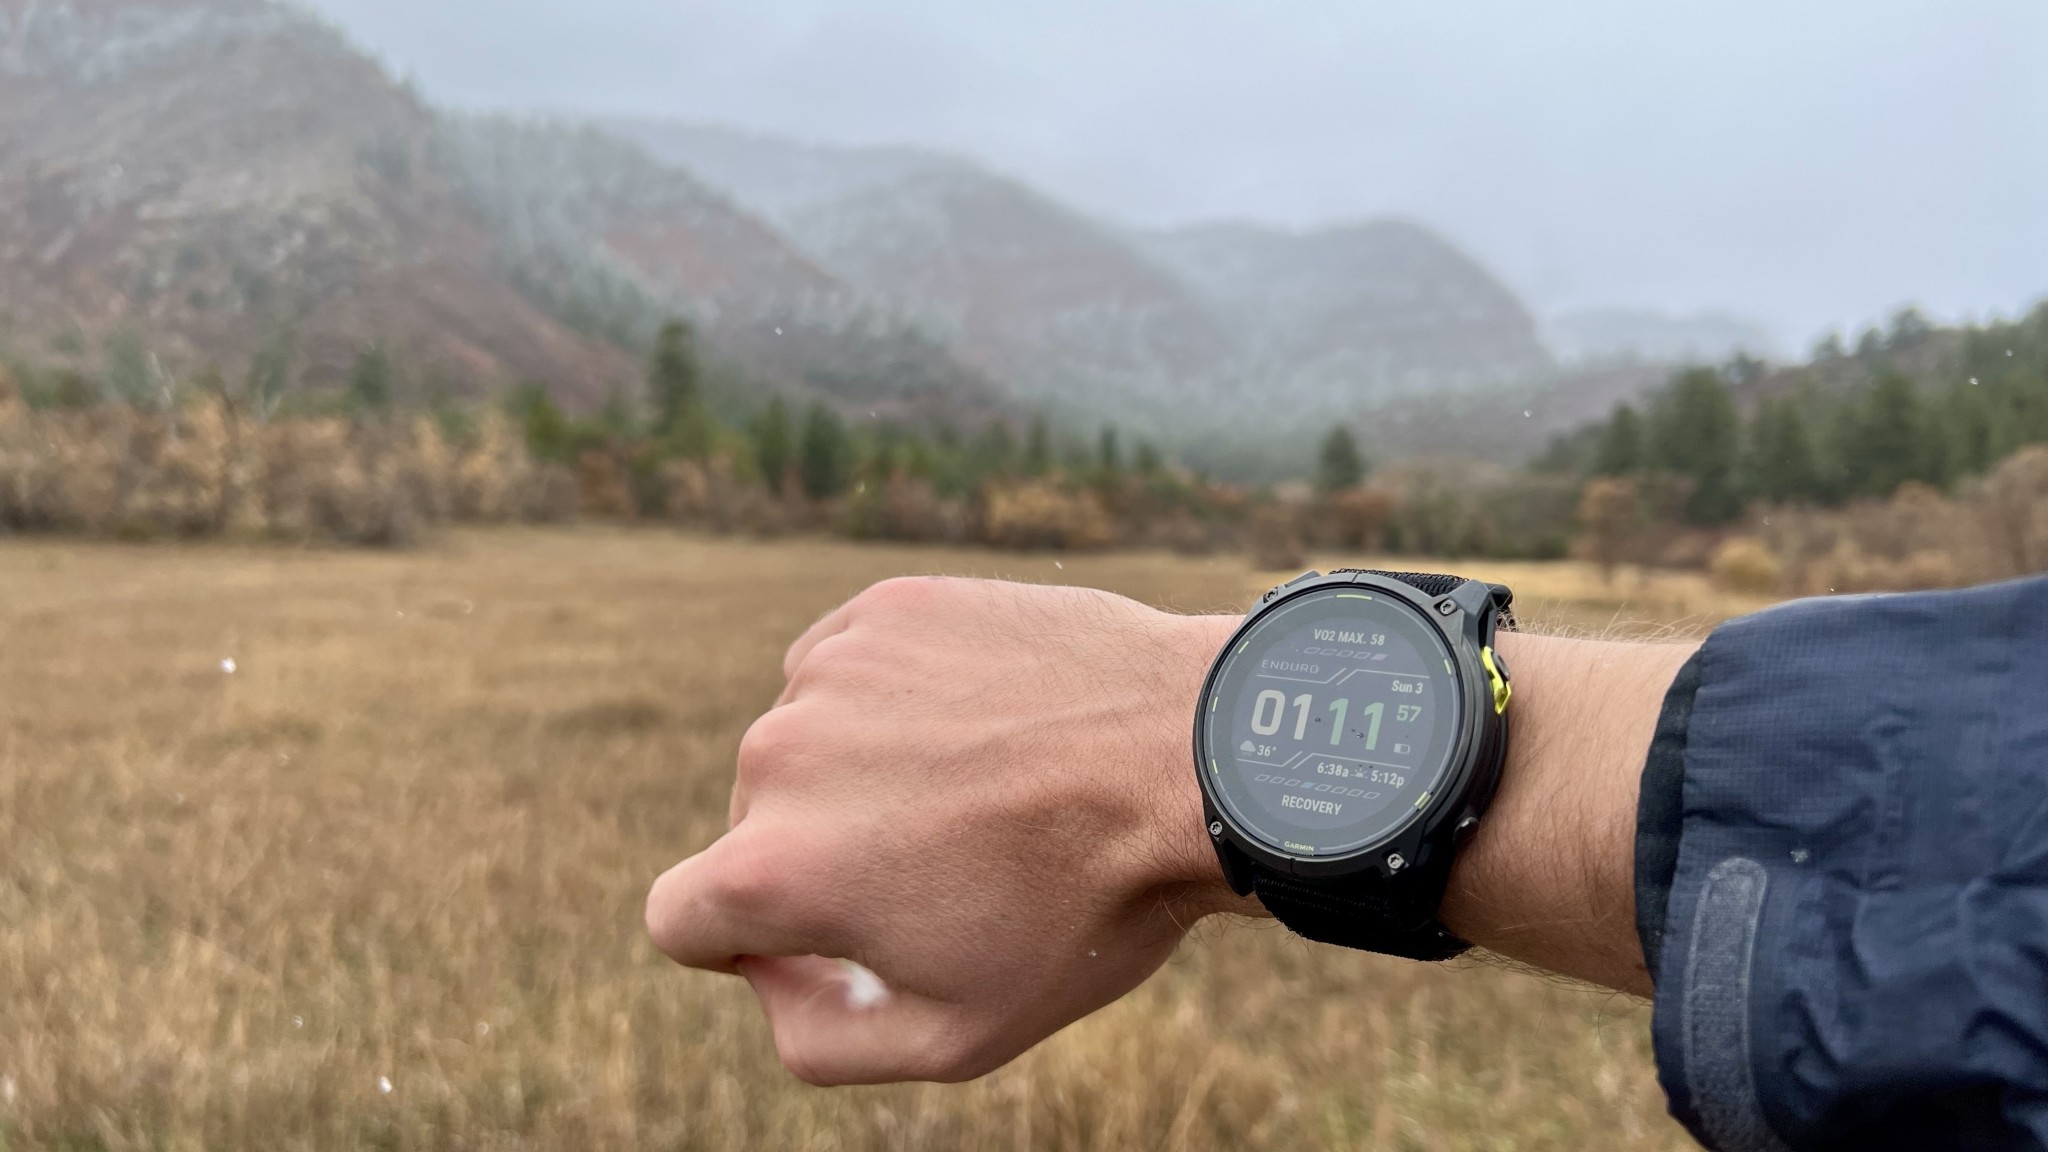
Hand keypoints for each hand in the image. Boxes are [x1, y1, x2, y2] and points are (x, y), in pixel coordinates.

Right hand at [644, 576, 1246, 1084]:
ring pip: (807, 742)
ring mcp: (833, 668)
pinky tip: (984, 724)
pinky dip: (895, 700)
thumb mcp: (956, 1036)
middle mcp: (777, 754)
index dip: (742, 943)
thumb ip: (819, 1037)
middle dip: (826, 854)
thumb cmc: (1085, 909)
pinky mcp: (887, 606)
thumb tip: (769, 976)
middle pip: (754, 825)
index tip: (827, 934)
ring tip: (983, 790)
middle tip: (951, 866)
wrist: (1194, 759)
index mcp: (774, 869)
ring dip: (864, 771)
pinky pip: (851, 669)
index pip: (681, 917)